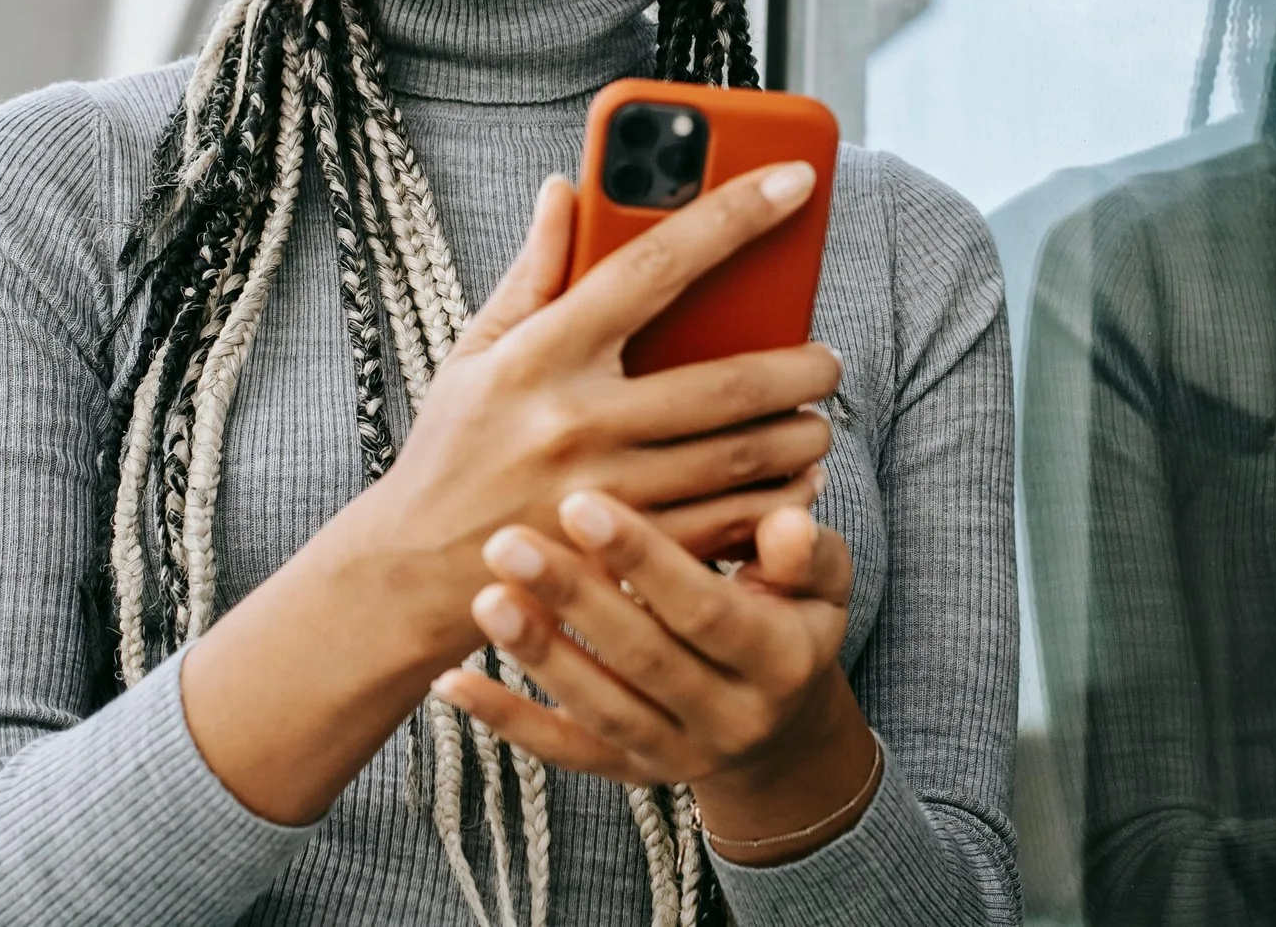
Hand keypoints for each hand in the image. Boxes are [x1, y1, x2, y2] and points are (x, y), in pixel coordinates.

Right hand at [347, 163, 841, 665]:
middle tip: (826, 359)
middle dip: (799, 366)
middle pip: (724, 382)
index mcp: (544, 353)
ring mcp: (605, 494)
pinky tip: (795, 485)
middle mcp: (577, 421)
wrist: (410, 572)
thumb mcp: (477, 350)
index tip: (793, 180)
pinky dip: (776, 503)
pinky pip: (727, 524)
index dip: (732, 216)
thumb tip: (565, 187)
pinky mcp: (624, 557)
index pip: (654, 265)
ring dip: (799, 436)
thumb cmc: (453, 447)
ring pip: (739, 457)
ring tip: (815, 419)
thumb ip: (534, 270)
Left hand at [431, 490, 880, 863]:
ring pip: (600, 709)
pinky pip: (564, 753)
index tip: (584, 502)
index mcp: (780, 661)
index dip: (646, 558)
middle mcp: (730, 717)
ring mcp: (677, 753)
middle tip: (508, 541)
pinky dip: (507, 720)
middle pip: (643, 659)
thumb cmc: (795, 621)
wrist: (784, 730)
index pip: (705, 609)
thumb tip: (787, 522)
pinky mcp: (630, 773)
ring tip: (485, 597)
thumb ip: (806, 552)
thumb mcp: (823, 585)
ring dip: (539, 655)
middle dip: (574, 598)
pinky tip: (452, 682)